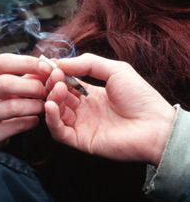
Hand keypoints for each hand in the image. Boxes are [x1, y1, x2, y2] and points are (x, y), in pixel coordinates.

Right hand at [0, 53, 50, 143]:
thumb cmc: (5, 103)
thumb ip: (29, 75)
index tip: (47, 67)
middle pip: (5, 83)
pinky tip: (35, 120)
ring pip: (12, 106)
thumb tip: (53, 64)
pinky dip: (30, 122)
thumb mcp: (12, 86)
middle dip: (32, 86)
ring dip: (35, 105)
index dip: (27, 62)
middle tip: (48, 91)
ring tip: (44, 106)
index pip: (1, 62)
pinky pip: (14, 126)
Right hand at [44, 53, 175, 165]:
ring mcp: (81, 125)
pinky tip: (51, 105)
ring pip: (55, 112)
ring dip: (52, 98)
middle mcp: (83, 109)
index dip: (55, 73)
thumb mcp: (116, 70)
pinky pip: (59, 131)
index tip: (46, 64)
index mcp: (90, 93)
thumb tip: (60, 62)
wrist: (155, 125)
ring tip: (58, 88)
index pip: (65, 82)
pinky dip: (51, 119)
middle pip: (58, 96)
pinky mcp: (81, 140)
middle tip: (54, 75)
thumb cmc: (140, 97)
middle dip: (52, 83)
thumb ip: (88, 63)